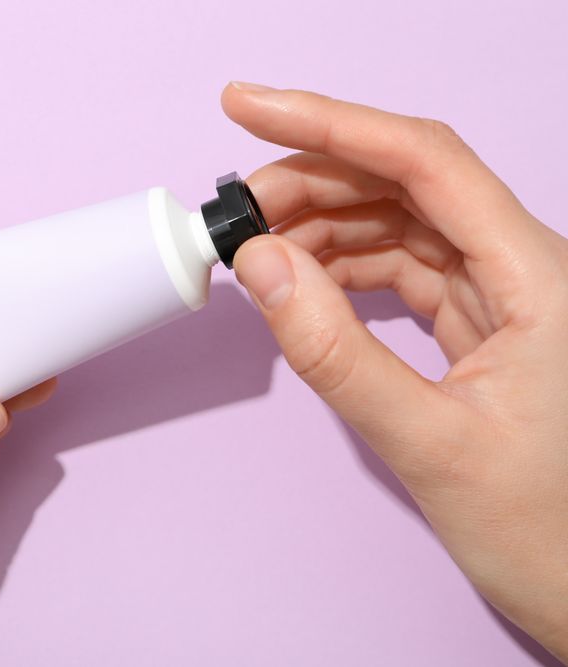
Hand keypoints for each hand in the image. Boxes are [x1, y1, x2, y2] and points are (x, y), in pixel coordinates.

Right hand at [223, 83, 567, 658]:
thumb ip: (335, 352)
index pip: (423, 160)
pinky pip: (405, 269)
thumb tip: (261, 266)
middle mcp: (527, 267)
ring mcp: (505, 294)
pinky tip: (303, 280)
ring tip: (258, 245)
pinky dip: (345, 267)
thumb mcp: (429, 444)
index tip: (249, 107)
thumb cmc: (552, 533)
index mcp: (539, 276)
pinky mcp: (484, 324)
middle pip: (406, 182)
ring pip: (402, 222)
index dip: (329, 122)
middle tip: (236, 208)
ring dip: (324, 223)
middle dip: (313, 179)